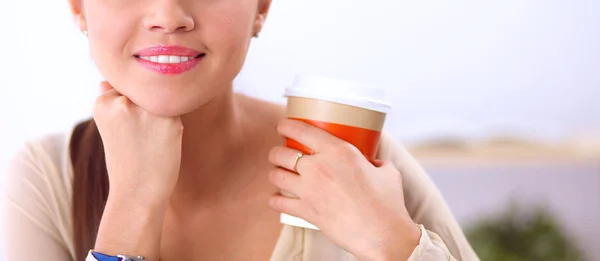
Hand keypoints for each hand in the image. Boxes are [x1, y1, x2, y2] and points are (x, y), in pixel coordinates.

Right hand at [93, 81, 183, 199]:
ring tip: (149, 142)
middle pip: (146, 90)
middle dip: (146, 109)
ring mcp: (147, 110)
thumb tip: (107, 82)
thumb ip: (110, 101)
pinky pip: (177, 111)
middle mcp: (123, 102)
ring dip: (161, 115)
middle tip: (140, 138)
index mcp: (103, 102)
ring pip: (162, 99)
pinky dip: (172, 126)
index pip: (127, 86)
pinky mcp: (170, 120)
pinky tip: (161, 144)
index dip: (131, 107)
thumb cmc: (124, 160)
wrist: (136, 193)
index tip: (128, 130)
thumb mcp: (109, 127)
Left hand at [268, 119, 420, 260]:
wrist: (382, 234)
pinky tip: (276, 200)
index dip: (286, 125)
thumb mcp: (387, 172)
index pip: (301, 130)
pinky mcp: (306, 211)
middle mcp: (318, 167)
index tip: (282, 126)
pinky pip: (279, 203)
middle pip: (282, 153)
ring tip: (278, 175)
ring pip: (276, 176)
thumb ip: (376, 162)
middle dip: (276, 152)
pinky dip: (275, 201)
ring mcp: (309, 189)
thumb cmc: (387, 202)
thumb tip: (373, 163)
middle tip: (279, 154)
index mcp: (338, 150)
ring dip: (274, 174)